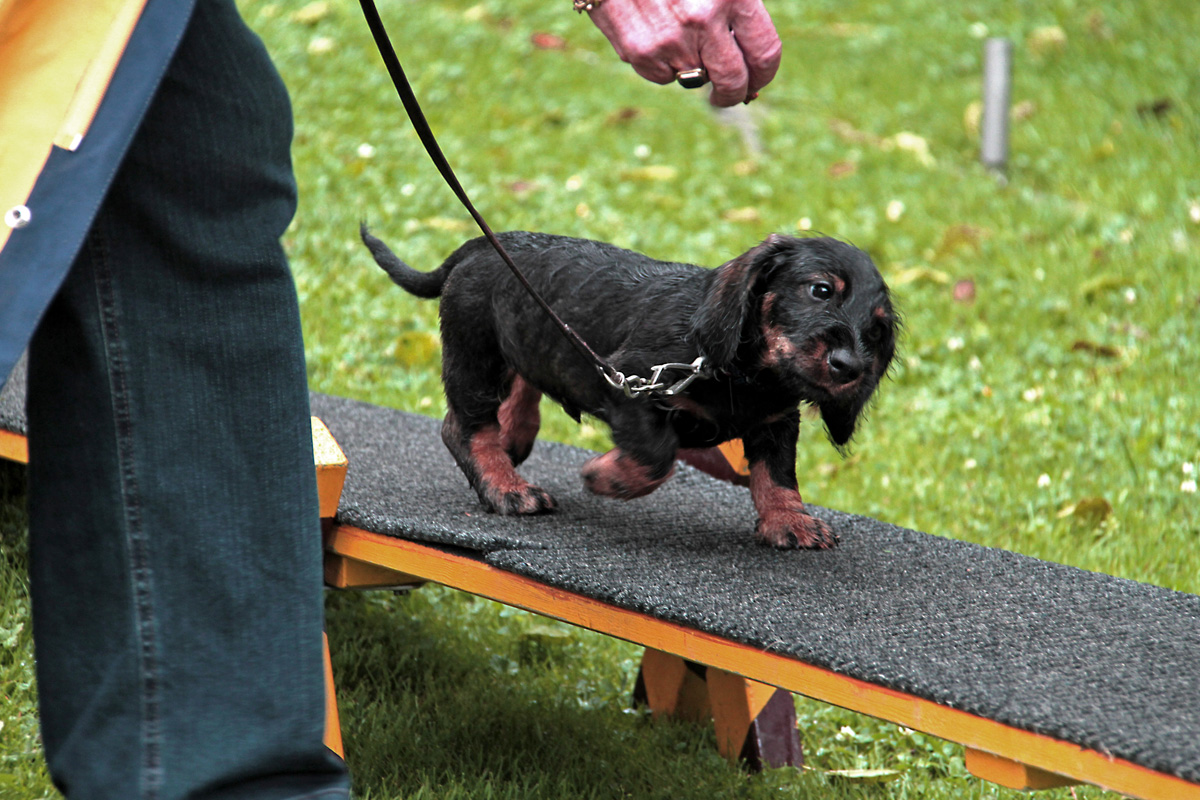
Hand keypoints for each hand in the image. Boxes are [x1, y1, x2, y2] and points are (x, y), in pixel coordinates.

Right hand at [587, 0, 780, 106]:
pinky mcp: (641, 53)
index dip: (764, 74)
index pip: (764, 52)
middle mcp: (704, 20)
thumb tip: (749, 63)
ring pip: (693, 78)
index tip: (755, 81)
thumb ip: (734, 10)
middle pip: (732, 79)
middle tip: (727, 95)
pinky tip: (652, 31)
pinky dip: (661, 63)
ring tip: (675, 31)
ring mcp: (671, 40)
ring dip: (690, 66)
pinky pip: (662, 75)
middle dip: (733, 94)